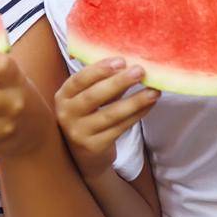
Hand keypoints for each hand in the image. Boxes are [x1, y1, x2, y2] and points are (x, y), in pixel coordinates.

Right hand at [54, 59, 155, 177]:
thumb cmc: (88, 116)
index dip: (99, 69)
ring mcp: (79, 132)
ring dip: (134, 101)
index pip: (79, 80)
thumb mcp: (88, 98)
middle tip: (140, 71)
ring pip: (110, 114)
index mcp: (63, 96)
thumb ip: (103, 82)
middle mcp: (66, 115)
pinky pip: (120, 128)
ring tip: (154, 91)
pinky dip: (137, 115)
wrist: (84, 155)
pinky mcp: (95, 146)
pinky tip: (149, 105)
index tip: (121, 60)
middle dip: (118, 82)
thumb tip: (130, 63)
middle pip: (94, 96)